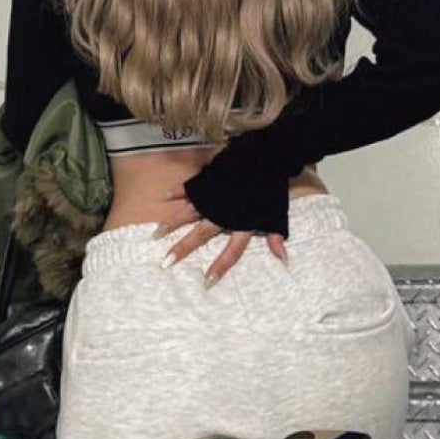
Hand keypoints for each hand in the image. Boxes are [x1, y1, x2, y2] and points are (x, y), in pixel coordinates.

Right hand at [153, 189, 288, 283]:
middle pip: (201, 235)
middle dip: (183, 249)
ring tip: (156, 235)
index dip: (220, 267)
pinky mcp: (207, 181)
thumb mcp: (277, 215)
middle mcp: (224, 214)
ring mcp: (213, 197)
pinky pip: (188, 188)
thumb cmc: (273, 187)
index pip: (231, 252)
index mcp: (242, 224)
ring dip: (171, 224)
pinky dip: (176, 192)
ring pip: (188, 213)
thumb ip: (275, 237)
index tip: (207, 282)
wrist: (267, 156)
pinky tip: (163, 197)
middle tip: (166, 262)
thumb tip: (283, 260)